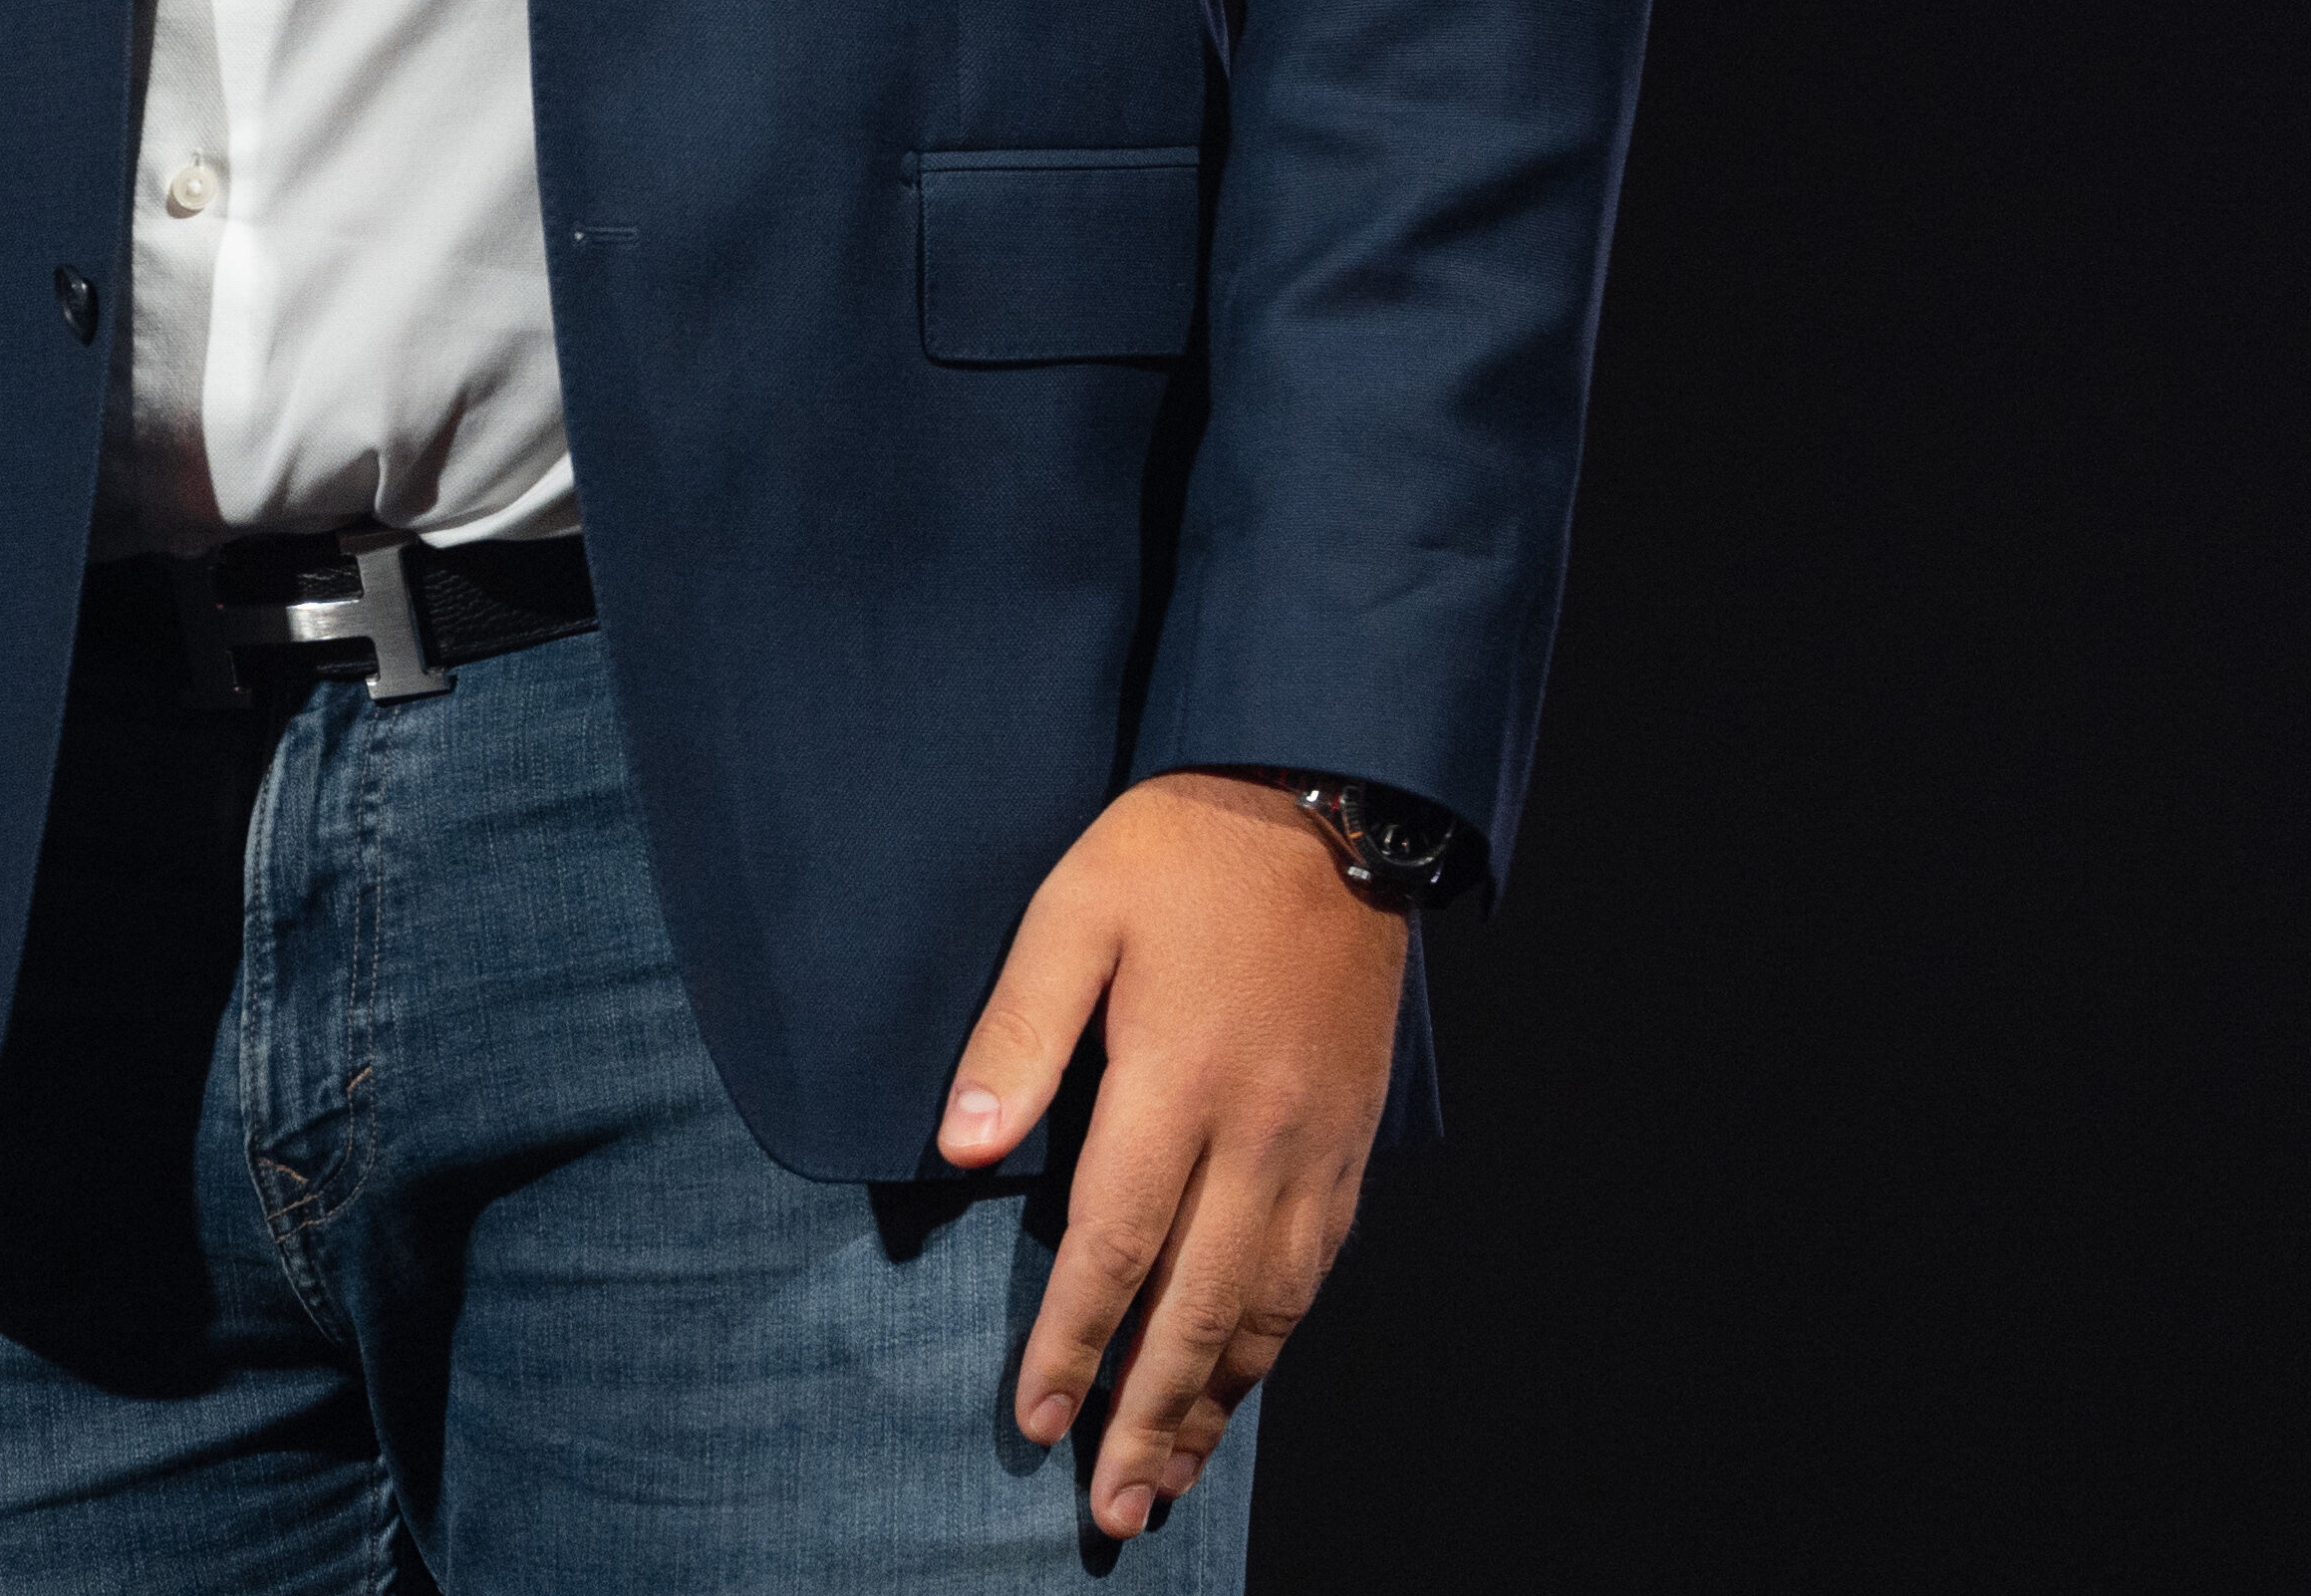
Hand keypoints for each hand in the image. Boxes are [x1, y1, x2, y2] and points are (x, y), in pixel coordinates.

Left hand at [935, 770, 1403, 1541]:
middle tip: (1110, 1505)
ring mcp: (1316, 1145)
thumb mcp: (1073, 913)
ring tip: (1170, 1476)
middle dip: (1148, 1417)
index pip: (1117, 1248)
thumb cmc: (1182, 852)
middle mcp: (1258, 1136)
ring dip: (1218, 1401)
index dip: (1072, 1343)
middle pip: (1200, 1309)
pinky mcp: (1351, 1139)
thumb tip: (959, 1153)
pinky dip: (1275, 1341)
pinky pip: (1315, 1269)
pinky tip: (1245, 1377)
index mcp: (1177, 1083)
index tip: (1032, 1420)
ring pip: (1268, 1308)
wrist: (1330, 805)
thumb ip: (1016, 1037)